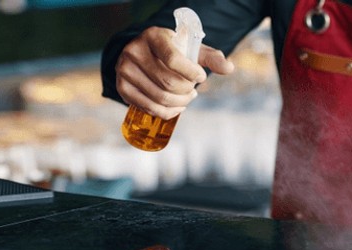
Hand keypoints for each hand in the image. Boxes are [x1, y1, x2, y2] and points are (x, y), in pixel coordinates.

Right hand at [116, 26, 235, 118]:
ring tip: (188, 99)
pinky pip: (149, 108)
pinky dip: (167, 112)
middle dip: (187, 92)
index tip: (201, 77)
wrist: (143, 53)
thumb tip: (229, 68)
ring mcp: (124, 70)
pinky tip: (177, 107)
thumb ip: (211, 57)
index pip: (174, 60)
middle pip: (168, 82)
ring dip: (180, 103)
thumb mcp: (191, 49)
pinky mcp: (122, 87)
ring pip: (159, 98)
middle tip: (194, 92)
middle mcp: (134, 51)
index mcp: (153, 36)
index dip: (192, 73)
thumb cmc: (172, 51)